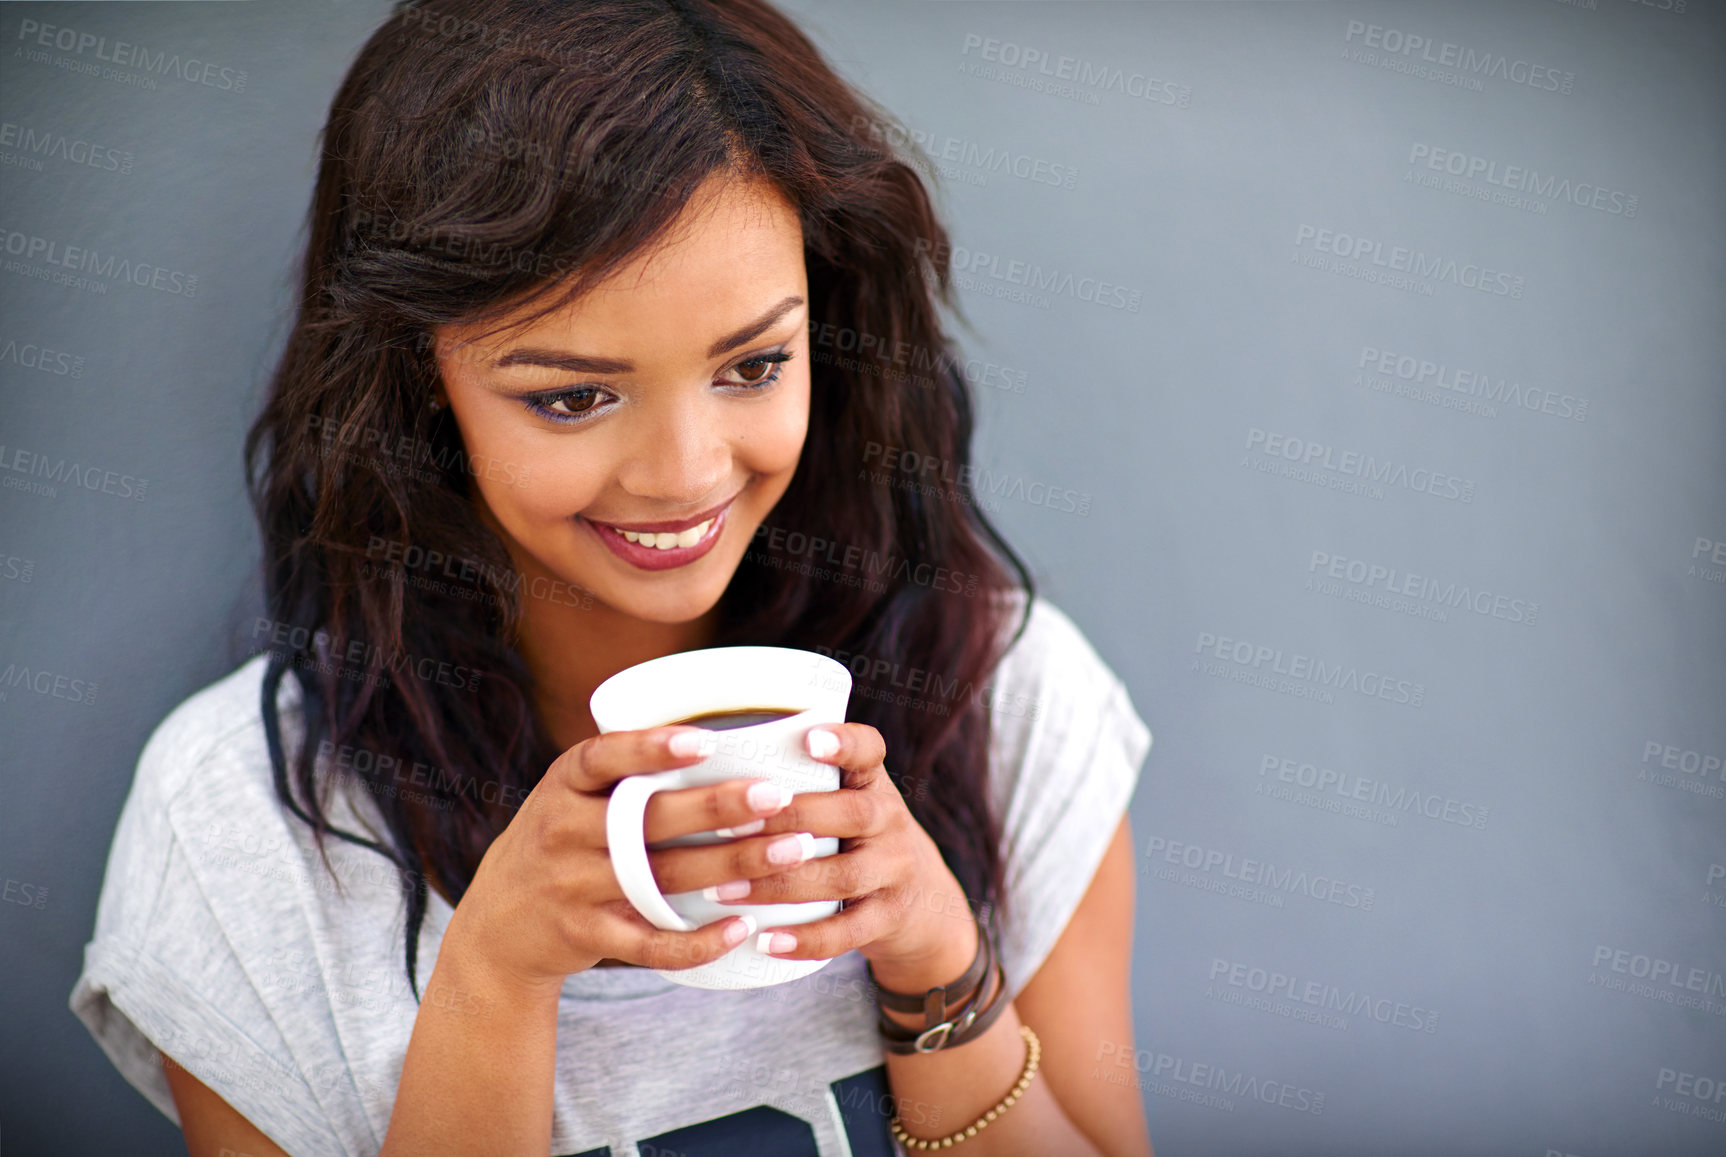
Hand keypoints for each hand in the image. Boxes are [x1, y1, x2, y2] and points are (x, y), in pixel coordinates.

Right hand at [441, 726, 805, 995]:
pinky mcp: (586, 937)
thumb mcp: (570, 793)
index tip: (707, 740)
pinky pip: (650, 943)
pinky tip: (742, 927)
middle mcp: (563, 832)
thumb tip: (722, 726)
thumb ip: (624, 768)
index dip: (652, 748)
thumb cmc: (560, 839)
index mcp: (562, 785)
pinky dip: (698, 941)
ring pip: (662, 878)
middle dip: (718, 807)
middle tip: (778, 797)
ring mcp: (573, 887)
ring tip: (790, 852)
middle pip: (648, 820)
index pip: (603, 758)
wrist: (498, 924)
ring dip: (732, 866)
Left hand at [669, 722, 981, 983]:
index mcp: (872, 784)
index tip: (809, 739)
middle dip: (791, 818)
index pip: (869, 751)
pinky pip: (848, 932)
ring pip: (842, 876)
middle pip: (851, 813)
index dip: (844, 743)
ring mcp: (894, 871)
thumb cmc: (854, 841)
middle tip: (731, 825)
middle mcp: (890, 821)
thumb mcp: (845, 801)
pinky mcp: (889, 919)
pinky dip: (806, 940)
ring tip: (725, 889)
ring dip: (780, 883)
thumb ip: (799, 780)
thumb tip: (700, 757)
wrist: (922, 906)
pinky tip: (765, 941)